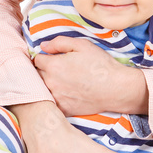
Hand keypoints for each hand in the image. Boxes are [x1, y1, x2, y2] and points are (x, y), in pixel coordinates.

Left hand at [34, 36, 148, 115]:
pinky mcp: (63, 109)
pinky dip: (53, 99)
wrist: (116, 88)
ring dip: (45, 85)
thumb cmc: (101, 65)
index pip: (36, 60)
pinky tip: (62, 94)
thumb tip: (43, 46)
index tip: (50, 58)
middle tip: (55, 70)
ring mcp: (56, 97)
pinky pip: (50, 103)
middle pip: (36, 75)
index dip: (43, 57)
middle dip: (42, 71)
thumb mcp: (82, 45)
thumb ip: (60, 42)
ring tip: (59, 82)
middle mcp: (51, 82)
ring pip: (41, 90)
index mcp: (53, 65)